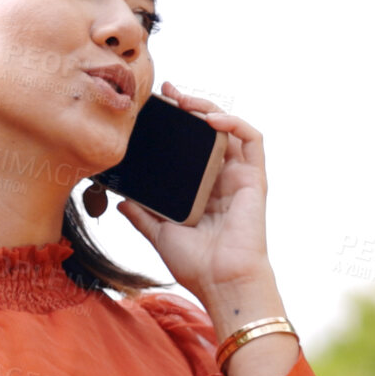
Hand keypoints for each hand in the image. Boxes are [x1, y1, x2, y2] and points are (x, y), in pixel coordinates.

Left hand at [115, 82, 275, 298]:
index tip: (155, 109)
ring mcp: (238, 177)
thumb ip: (142, 215)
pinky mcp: (254, 179)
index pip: (189, 147)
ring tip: (186, 102)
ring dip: (210, 109)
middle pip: (208, 131)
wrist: (221, 281)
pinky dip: (234, 123)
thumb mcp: (159, 234)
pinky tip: (212, 120)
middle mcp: (221, 179)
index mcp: (201, 189)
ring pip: (229, 129)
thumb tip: (119, 201)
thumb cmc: (196, 264)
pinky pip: (252, 141)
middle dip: (190, 107)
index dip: (176, 125)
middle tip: (168, 94)